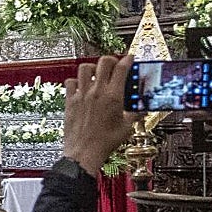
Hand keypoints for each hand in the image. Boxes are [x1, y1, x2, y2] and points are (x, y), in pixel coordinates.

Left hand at [62, 55, 140, 173]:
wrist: (84, 153)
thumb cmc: (103, 143)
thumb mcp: (126, 128)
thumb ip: (135, 115)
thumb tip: (141, 110)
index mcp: (113, 96)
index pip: (122, 68)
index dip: (127, 59)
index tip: (129, 59)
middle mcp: (97, 92)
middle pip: (103, 62)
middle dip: (111, 60)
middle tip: (114, 64)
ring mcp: (82, 95)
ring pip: (84, 68)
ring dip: (92, 67)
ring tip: (97, 73)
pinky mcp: (70, 101)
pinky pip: (70, 82)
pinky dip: (76, 80)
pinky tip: (81, 86)